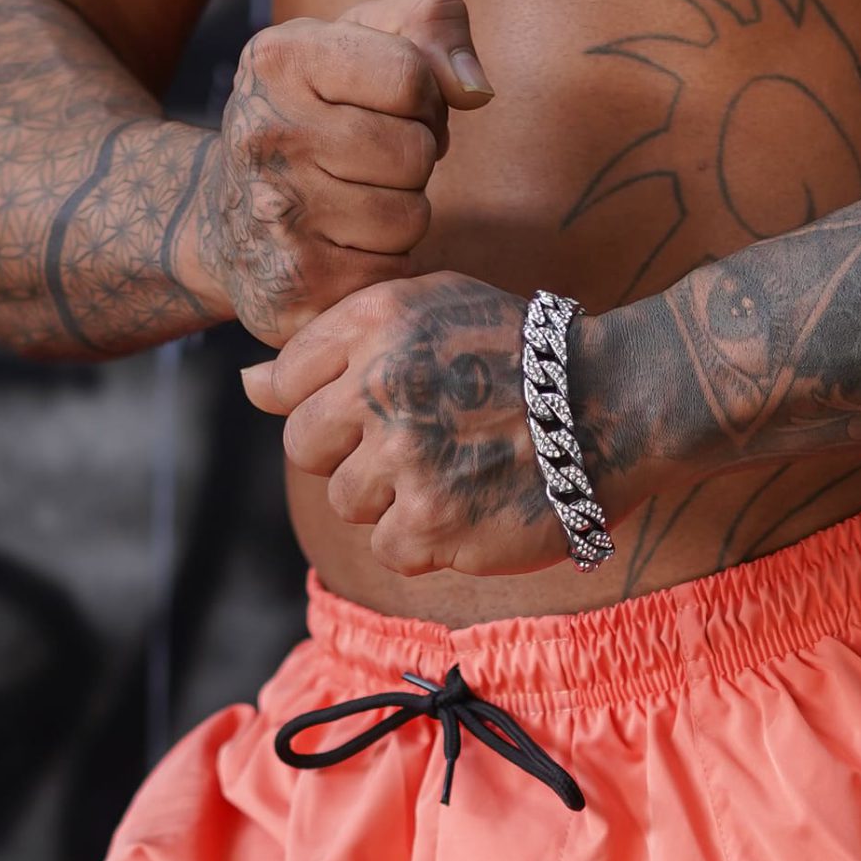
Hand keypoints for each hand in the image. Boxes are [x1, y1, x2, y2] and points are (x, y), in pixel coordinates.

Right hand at [185, 0, 492, 345]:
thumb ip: (430, 27)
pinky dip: (385, 264)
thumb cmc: (314, 117)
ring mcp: (276, 217)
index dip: (425, 99)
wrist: (222, 219)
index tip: (397, 110)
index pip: (410, 77)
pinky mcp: (295, 289)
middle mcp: (267, 136)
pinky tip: (346, 249)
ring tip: (358, 205)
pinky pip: (393, 274)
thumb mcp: (357, 42)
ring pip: (410, 219)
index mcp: (280, 60)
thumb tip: (477, 90)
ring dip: (402, 215)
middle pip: (414, 153)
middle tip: (376, 165)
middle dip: (413, 161)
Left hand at [243, 273, 618, 577]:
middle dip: (352, 454)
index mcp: (376, 326)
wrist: (611, 406)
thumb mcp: (426, 310)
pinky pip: (390, 550)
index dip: (332, 404)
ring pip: (348, 504)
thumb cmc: (516, 355)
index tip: (385, 407)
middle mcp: (384, 390)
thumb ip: (330, 342)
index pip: (287, 386)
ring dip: (391, 499)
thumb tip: (248, 389)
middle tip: (419, 445)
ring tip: (453, 474)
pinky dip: (425, 541)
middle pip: (307, 452)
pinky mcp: (436, 528)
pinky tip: (469, 508)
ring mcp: (409, 464)